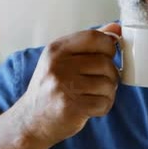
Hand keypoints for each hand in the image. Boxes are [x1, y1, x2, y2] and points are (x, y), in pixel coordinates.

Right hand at [15, 23, 120, 144]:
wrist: (31, 120)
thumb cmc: (51, 87)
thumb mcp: (62, 59)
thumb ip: (89, 43)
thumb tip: (116, 28)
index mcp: (56, 49)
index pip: (94, 37)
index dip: (109, 47)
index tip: (107, 56)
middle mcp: (58, 65)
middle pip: (105, 62)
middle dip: (111, 74)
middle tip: (101, 82)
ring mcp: (64, 86)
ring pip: (108, 84)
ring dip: (108, 92)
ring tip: (94, 95)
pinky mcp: (71, 108)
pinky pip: (104, 103)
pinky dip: (103, 106)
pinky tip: (91, 107)